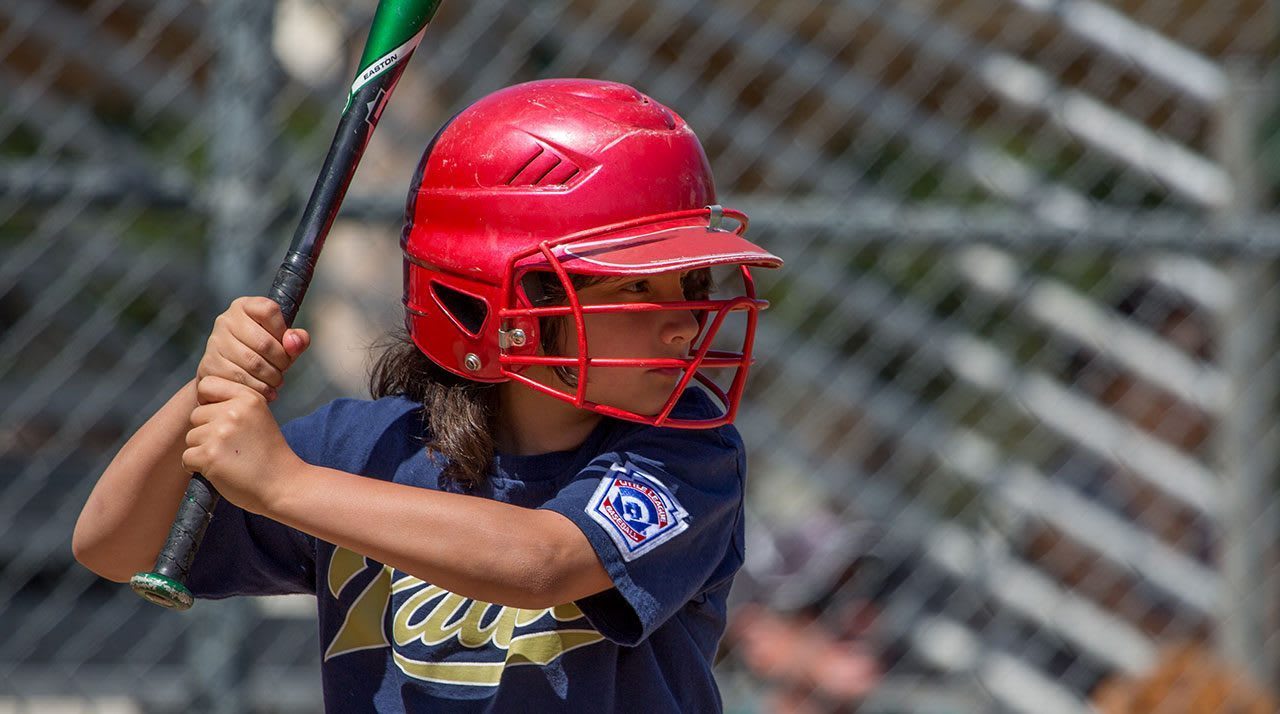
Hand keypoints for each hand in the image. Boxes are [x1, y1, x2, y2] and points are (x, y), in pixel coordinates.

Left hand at [183, 375, 300, 513]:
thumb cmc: (269, 454)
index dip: (207, 401)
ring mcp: (220, 433)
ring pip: (191, 437)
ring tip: (228, 459)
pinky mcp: (209, 455)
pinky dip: (198, 467)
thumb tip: (203, 402)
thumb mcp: (260, 417)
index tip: (219, 418)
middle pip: (196, 415)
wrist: (283, 484)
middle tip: (230, 446)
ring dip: (203, 450)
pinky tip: (219, 470)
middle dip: (206, 431)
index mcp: (248, 398)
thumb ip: (235, 405)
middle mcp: (233, 411)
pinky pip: (187, 458)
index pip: (207, 384)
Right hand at [197, 297, 309, 403]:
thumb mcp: (282, 343)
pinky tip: (264, 389)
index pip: (269, 310)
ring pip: (253, 363)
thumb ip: (297, 339)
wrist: (227, 375)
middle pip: (264, 342)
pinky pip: (240, 379)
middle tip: (283, 370)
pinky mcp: (210, 363)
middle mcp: (226, 320)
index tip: (285, 345)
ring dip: (271, 377)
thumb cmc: (260, 354)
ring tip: (275, 381)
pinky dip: (258, 388)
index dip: (283, 331)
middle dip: (281, 361)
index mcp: (244, 306)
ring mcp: (215, 341)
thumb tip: (293, 341)